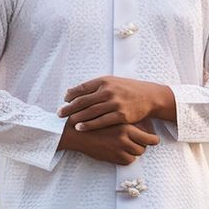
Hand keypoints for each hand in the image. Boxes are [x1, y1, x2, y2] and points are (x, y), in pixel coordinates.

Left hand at [58, 75, 175, 130]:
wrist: (149, 97)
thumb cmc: (128, 89)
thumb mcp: (112, 82)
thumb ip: (95, 86)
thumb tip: (74, 91)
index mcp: (105, 81)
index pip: (83, 88)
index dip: (71, 95)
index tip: (64, 100)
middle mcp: (109, 91)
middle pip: (83, 101)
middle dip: (69, 108)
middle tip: (59, 114)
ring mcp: (115, 104)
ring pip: (90, 112)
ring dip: (76, 117)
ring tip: (67, 121)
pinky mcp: (121, 116)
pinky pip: (101, 121)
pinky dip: (89, 125)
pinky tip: (80, 127)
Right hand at [58, 116, 159, 165]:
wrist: (76, 131)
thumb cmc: (94, 120)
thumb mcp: (111, 115)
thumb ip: (125, 119)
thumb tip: (142, 123)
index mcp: (125, 126)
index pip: (149, 137)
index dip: (152, 138)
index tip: (152, 138)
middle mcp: (124, 138)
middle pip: (145, 147)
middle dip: (143, 145)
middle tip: (140, 142)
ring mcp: (118, 149)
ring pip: (137, 154)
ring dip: (135, 151)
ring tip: (130, 146)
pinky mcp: (112, 158)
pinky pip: (127, 161)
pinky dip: (127, 158)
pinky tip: (122, 152)